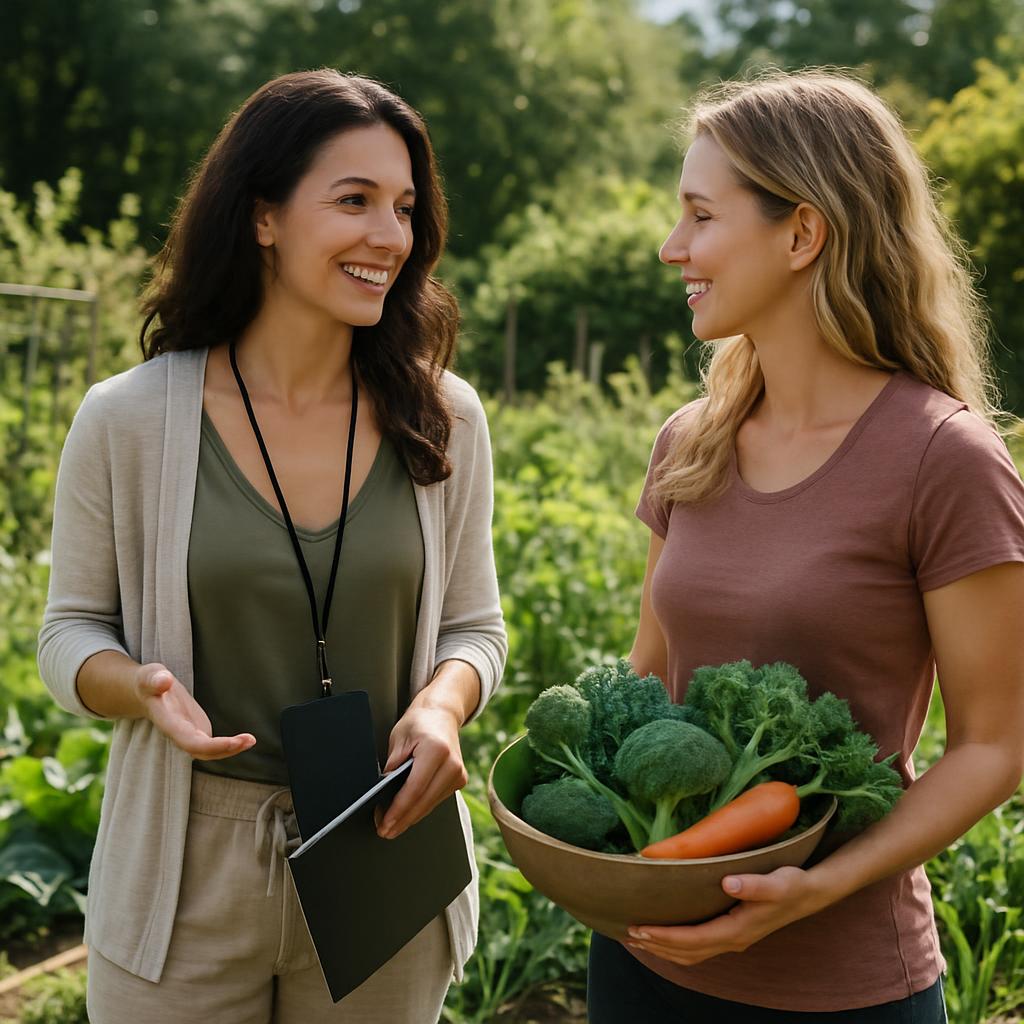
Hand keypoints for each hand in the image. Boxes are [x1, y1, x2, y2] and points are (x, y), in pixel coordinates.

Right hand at [136, 663, 255, 759]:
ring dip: (231, 749)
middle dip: (225, 749)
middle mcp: (179, 733)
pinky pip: (213, 745)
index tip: (232, 742)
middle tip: (250, 740)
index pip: (189, 742)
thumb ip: (154, 679)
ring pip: (209, 751)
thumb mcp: (149, 676)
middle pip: (202, 751)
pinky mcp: (196, 731)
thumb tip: (164, 680)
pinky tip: (245, 739)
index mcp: (169, 723)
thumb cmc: (149, 683)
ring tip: (251, 740)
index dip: (210, 746)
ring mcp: (189, 734)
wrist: (147, 691)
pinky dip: (229, 745)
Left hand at [377, 705, 467, 838]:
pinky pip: (436, 800)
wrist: (442, 714)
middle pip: (423, 802)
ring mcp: (459, 773)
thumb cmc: (419, 723)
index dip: (398, 810)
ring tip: (392, 825)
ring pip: (430, 804)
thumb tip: (383, 793)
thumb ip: (392, 766)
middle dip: (402, 819)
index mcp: (436, 750)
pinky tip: (407, 814)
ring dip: (411, 817)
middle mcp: (452, 764)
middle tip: (385, 830)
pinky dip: (421, 808)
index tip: (384, 822)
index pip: (414, 789)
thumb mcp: (399, 739)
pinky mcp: (460, 780)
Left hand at [626, 866, 830, 965]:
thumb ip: (755, 885)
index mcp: (737, 930)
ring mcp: (733, 939)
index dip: (665, 937)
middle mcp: (732, 940)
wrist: (809, 894)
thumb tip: (729, 883)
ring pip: (692, 953)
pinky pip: (699, 946)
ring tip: (637, 939)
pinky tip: (664, 935)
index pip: (693, 939)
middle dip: (657, 945)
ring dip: (663, 949)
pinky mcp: (732, 933)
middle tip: (628, 934)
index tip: (640, 928)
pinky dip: (677, 945)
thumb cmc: (791, 884)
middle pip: (687, 952)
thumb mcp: (777, 882)